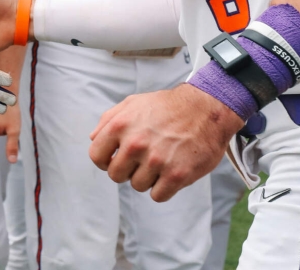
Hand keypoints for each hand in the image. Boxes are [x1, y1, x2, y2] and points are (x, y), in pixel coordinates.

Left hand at [89, 83, 241, 201]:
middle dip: (126, 170)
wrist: (205, 110)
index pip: (96, 156)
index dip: (105, 160)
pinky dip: (162, 189)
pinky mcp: (177, 174)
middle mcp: (135, 144)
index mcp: (120, 126)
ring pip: (137, 186)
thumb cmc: (166, 106)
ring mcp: (156, 160)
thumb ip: (108, 120)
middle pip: (116, 175)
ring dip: (147, 178)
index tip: (115, 159)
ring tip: (159, 162)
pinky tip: (169, 174)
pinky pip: (158, 196)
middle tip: (140, 161)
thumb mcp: (132, 103)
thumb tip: (94, 139)